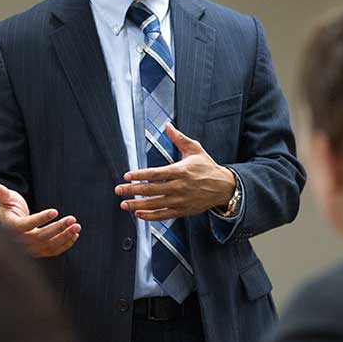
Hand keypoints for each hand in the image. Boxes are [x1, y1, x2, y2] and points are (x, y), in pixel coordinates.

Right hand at [0, 183, 80, 257]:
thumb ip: (2, 194)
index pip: (26, 225)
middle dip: (58, 228)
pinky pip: (52, 251)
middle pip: (41, 237)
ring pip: (49, 245)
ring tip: (77, 226)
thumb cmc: (8, 209)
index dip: (40, 219)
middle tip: (73, 219)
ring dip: (65, 236)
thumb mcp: (5, 200)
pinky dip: (64, 245)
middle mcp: (20, 241)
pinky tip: (74, 235)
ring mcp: (30, 248)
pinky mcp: (38, 251)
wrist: (9, 226)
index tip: (55, 211)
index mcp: (11, 228)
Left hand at [115, 123, 234, 220]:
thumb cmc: (208, 167)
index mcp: (181, 171)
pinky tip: (139, 214)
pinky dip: (150, 216)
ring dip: (138, 205)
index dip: (140, 175)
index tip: (127, 175)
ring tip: (124, 204)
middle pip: (152, 190)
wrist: (224, 187)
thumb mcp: (195, 149)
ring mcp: (180, 200)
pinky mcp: (182, 210)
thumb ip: (179, 138)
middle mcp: (179, 187)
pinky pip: (163, 215)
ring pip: (155, 204)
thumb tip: (168, 126)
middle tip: (119, 190)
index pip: (156, 173)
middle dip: (133, 190)